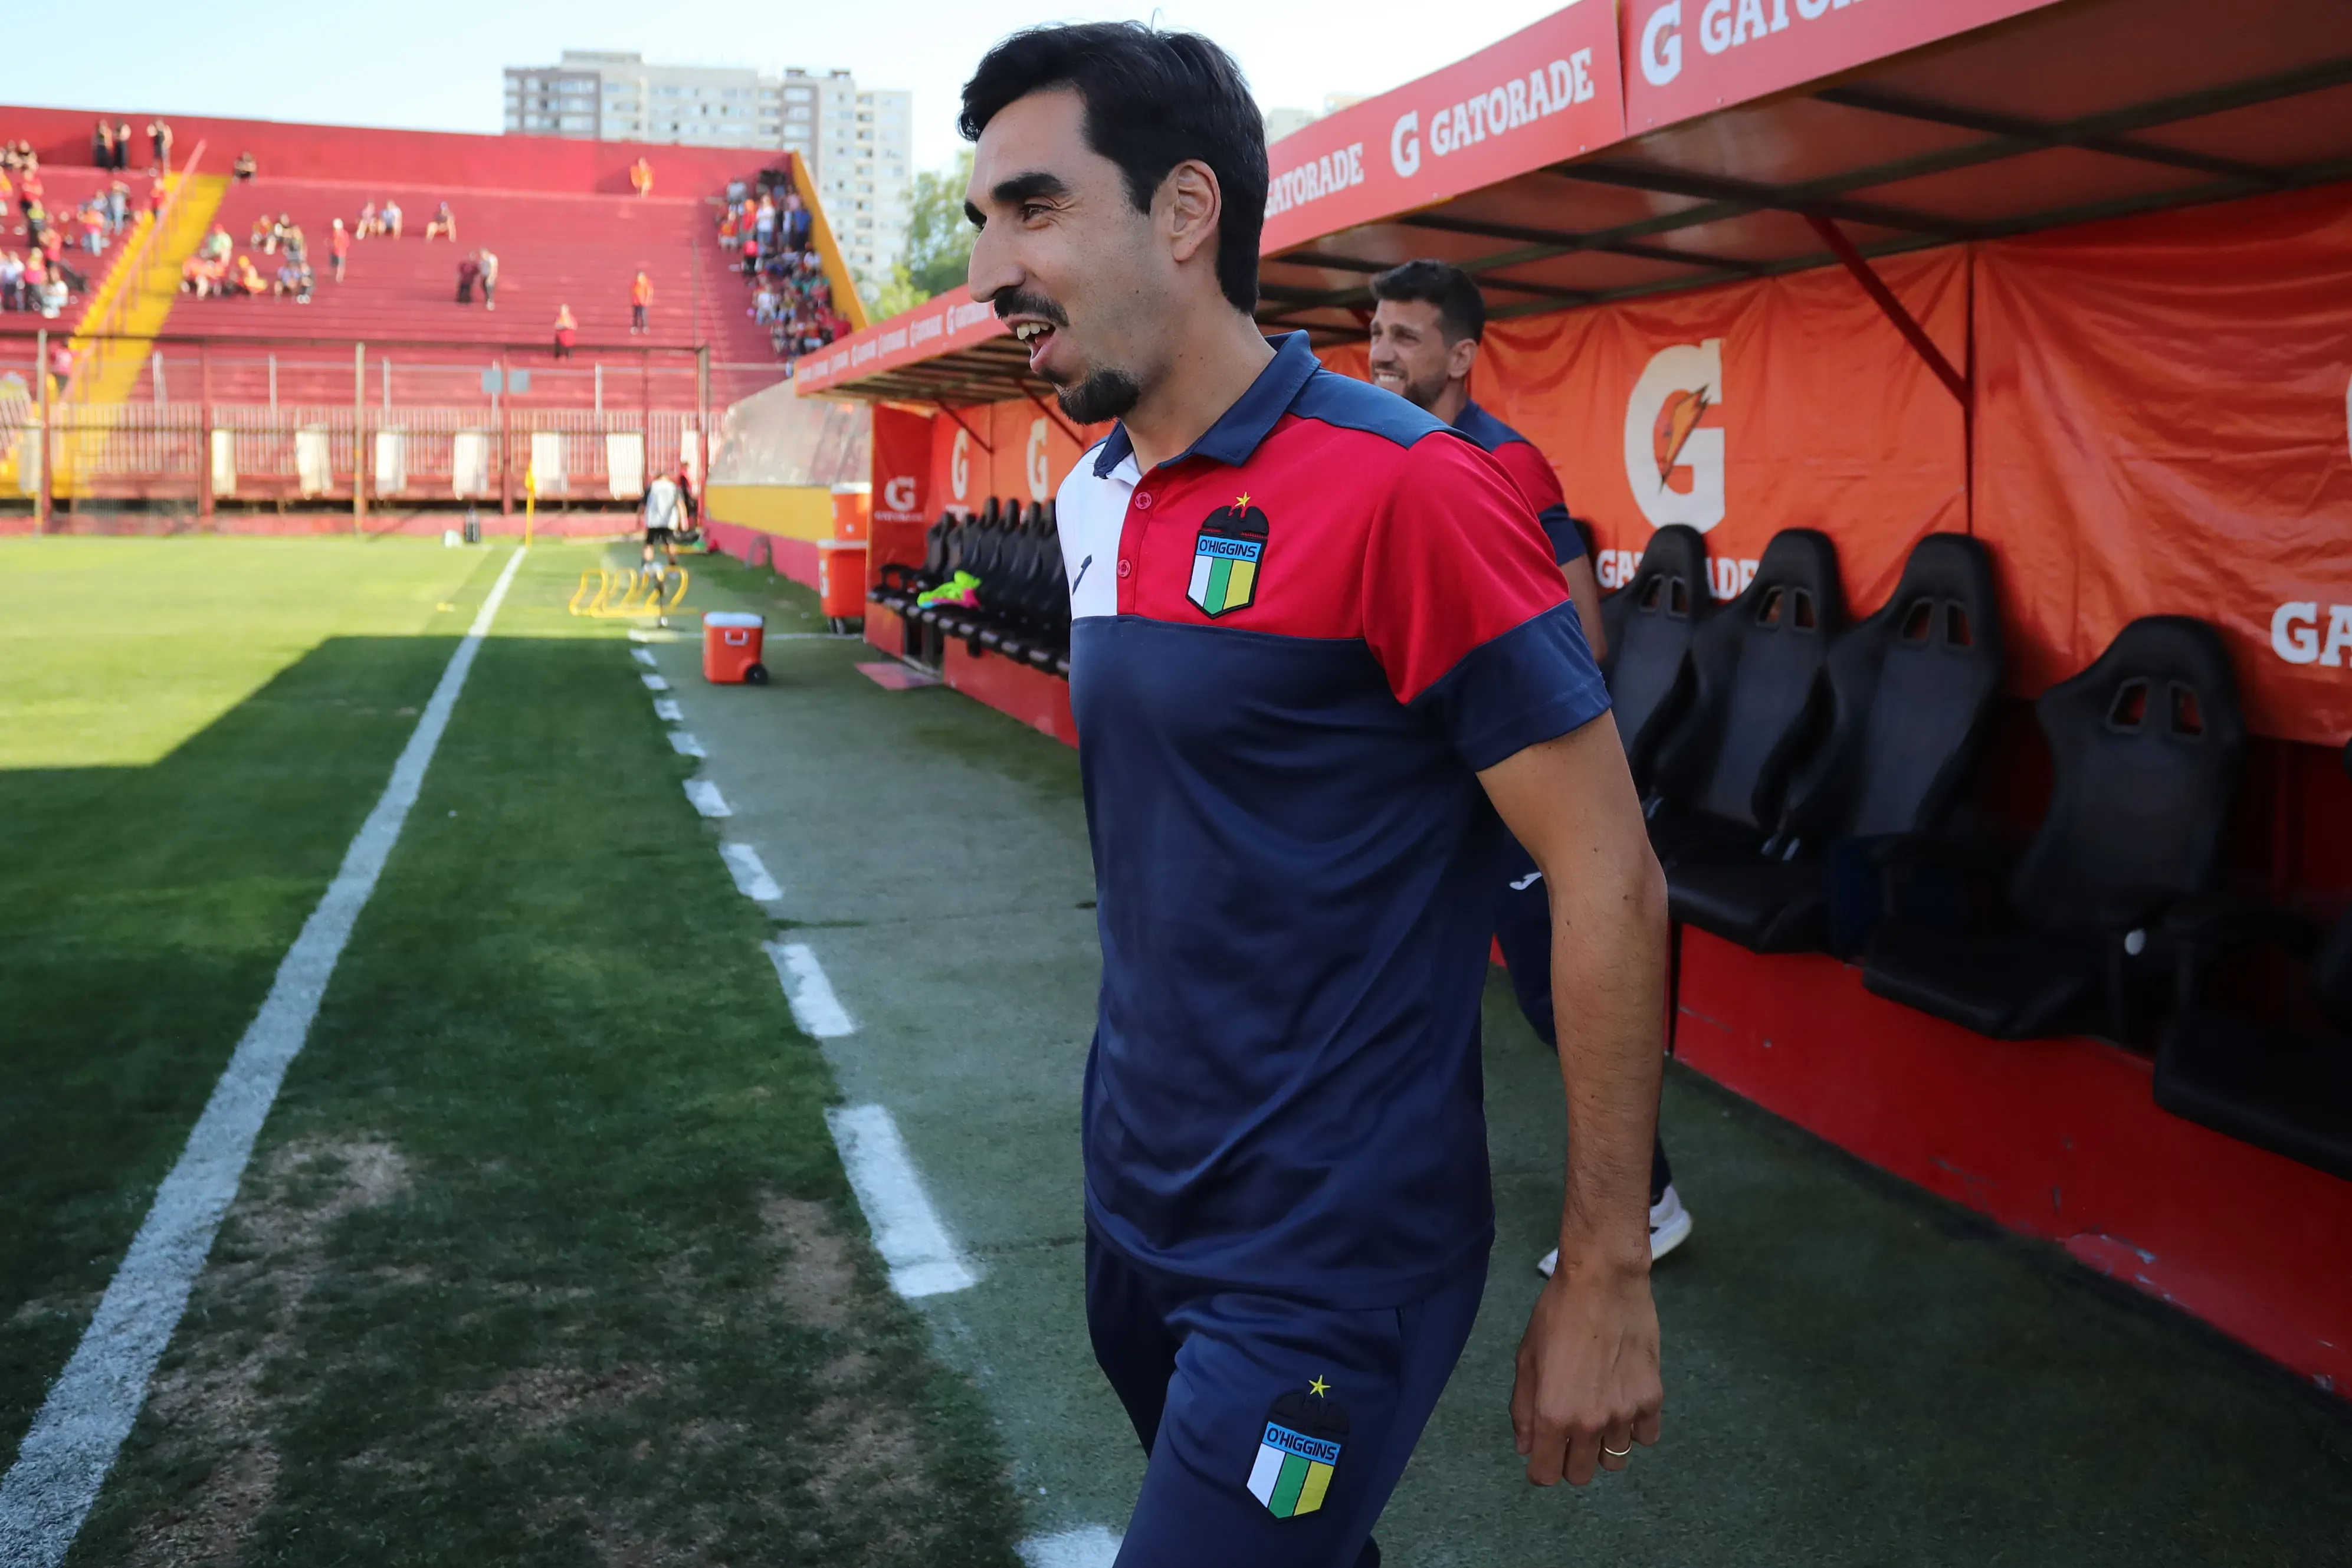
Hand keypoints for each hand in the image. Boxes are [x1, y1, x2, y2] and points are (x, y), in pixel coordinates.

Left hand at [1509, 1256, 1661, 1485]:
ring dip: (1602, 1446)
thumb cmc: (1556, 1314)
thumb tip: (1526, 1447)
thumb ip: (1523, 1409)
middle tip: (1568, 1432)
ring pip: (1615, 1461)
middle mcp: (1590, 1424)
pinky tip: (1624, 1403)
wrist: (1604, 1281)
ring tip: (1597, 1413)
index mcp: (1553, 1415)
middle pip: (1581, 1475)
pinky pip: (1645, 1438)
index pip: (1546, 1475)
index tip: (1542, 1454)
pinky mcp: (1652, 1400)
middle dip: (1569, 1460)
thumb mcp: (1526, 1359)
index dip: (1540, 1468)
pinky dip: (1634, 1429)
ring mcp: (1625, 1414)